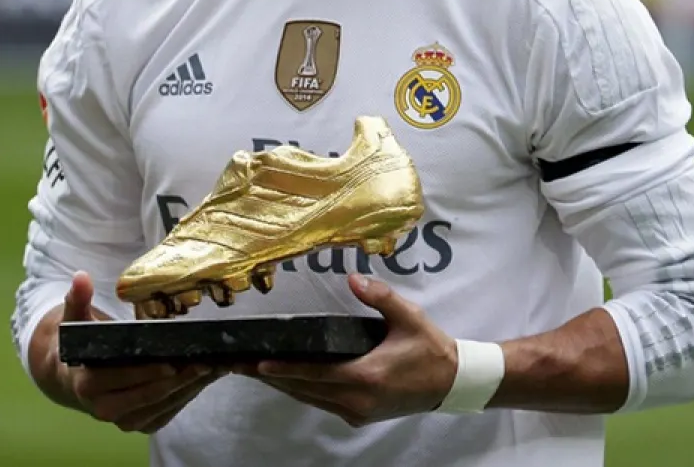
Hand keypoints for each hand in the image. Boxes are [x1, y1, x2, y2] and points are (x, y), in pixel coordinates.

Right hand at [54, 272, 222, 433]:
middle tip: (205, 362)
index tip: (172, 361)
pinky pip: (167, 413)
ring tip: (213, 368)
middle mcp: (104, 409)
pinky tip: (205, 379)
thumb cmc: (81, 345)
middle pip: (147, 396)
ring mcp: (123, 420)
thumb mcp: (74, 320)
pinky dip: (187, 397)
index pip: (120, 378)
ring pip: (161, 407)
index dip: (147, 372)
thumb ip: (77, 299)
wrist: (74, 377)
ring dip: (188, 389)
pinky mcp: (140, 423)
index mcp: (86, 385)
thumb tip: (81, 277)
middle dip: (178, 381)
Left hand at [246, 274, 458, 427]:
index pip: (314, 373)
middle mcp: (357, 399)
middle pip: (305, 390)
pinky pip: (324, 404)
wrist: (451, 383)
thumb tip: (353, 278)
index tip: (256, 364)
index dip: (283, 370)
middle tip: (242, 366)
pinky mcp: (361, 415)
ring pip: (312, 400)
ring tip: (257, 372)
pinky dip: (304, 393)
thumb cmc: (429, 348)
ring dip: (285, 387)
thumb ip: (380, 297)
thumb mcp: (408, 318)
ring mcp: (358, 411)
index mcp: (365, 376)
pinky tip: (290, 381)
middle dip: (273, 378)